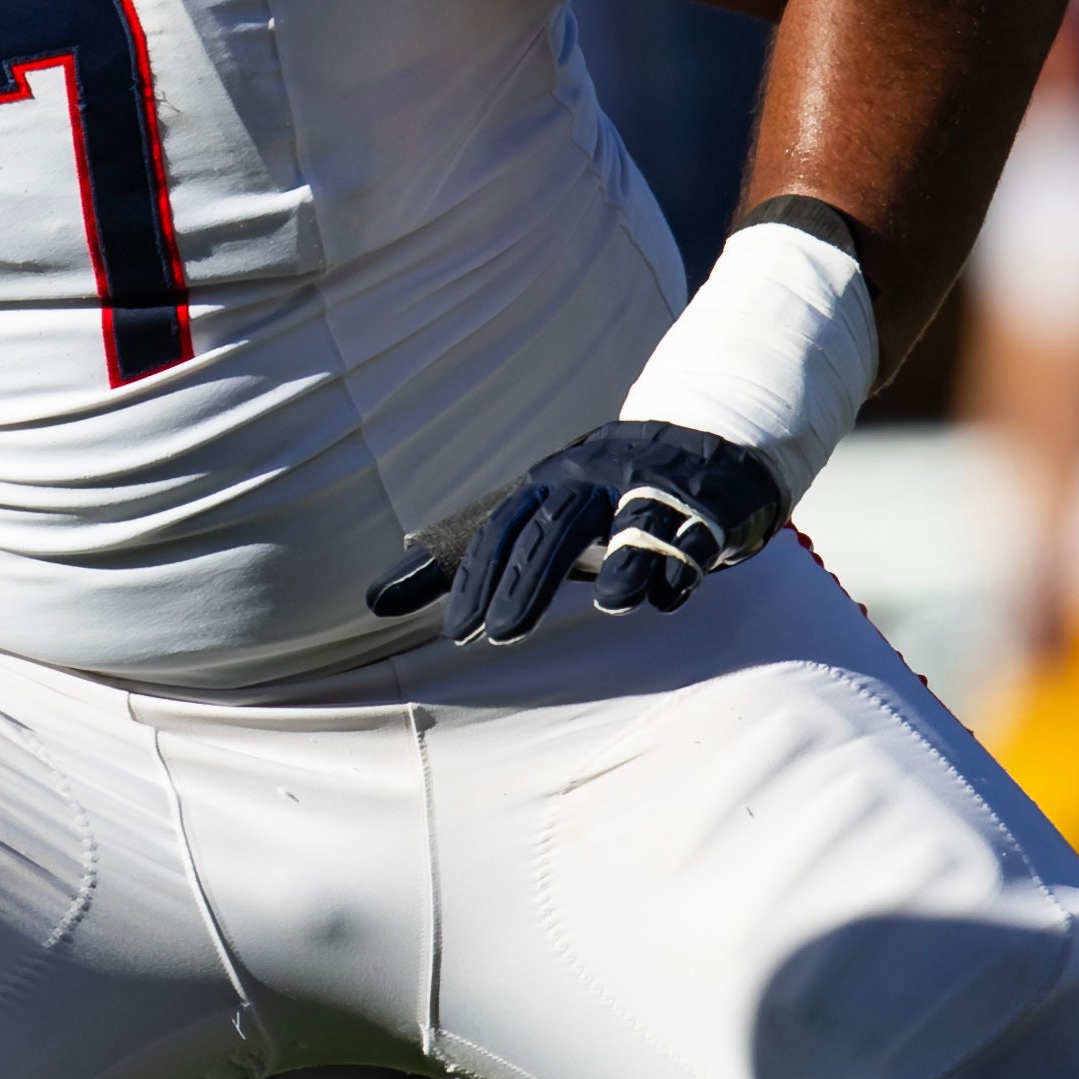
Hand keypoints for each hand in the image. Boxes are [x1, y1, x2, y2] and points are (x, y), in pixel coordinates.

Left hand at [373, 420, 788, 644]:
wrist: (694, 442)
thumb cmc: (592, 495)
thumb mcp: (528, 516)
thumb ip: (458, 559)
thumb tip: (375, 603)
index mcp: (545, 485)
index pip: (500, 530)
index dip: (475, 578)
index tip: (456, 633)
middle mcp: (592, 481)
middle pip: (555, 528)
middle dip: (529, 582)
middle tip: (501, 636)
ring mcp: (650, 490)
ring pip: (633, 522)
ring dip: (623, 562)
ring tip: (609, 606)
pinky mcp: (703, 507)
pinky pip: (691, 537)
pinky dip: (679, 567)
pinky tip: (666, 600)